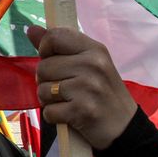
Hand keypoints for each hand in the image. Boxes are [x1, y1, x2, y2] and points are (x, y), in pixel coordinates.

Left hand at [28, 26, 136, 149]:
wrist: (125, 127)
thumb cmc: (102, 92)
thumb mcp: (87, 64)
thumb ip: (59, 46)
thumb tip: (31, 29)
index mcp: (95, 49)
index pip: (54, 37)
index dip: (45, 49)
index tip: (53, 60)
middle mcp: (93, 65)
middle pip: (43, 67)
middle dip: (47, 81)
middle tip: (66, 89)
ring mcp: (88, 88)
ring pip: (43, 89)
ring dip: (49, 100)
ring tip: (68, 102)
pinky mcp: (82, 110)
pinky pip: (48, 111)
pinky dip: (54, 116)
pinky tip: (70, 115)